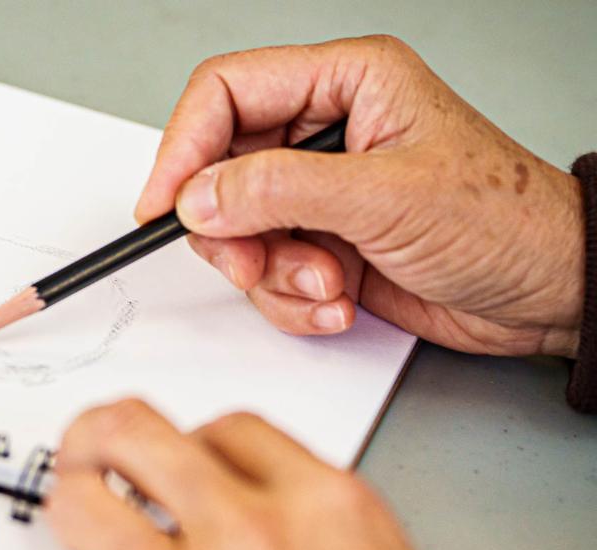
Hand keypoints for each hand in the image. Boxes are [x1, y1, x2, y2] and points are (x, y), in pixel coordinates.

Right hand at [136, 36, 584, 357]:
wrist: (548, 291)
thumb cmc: (504, 221)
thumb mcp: (387, 196)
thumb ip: (281, 191)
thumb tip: (200, 196)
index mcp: (345, 84)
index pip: (226, 92)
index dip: (183, 147)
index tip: (164, 206)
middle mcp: (324, 134)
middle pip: (218, 170)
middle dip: (235, 231)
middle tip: (257, 261)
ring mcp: (320, 194)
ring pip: (236, 232)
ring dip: (272, 274)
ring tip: (328, 284)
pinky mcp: (322, 246)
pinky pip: (266, 275)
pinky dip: (292, 300)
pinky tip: (340, 301)